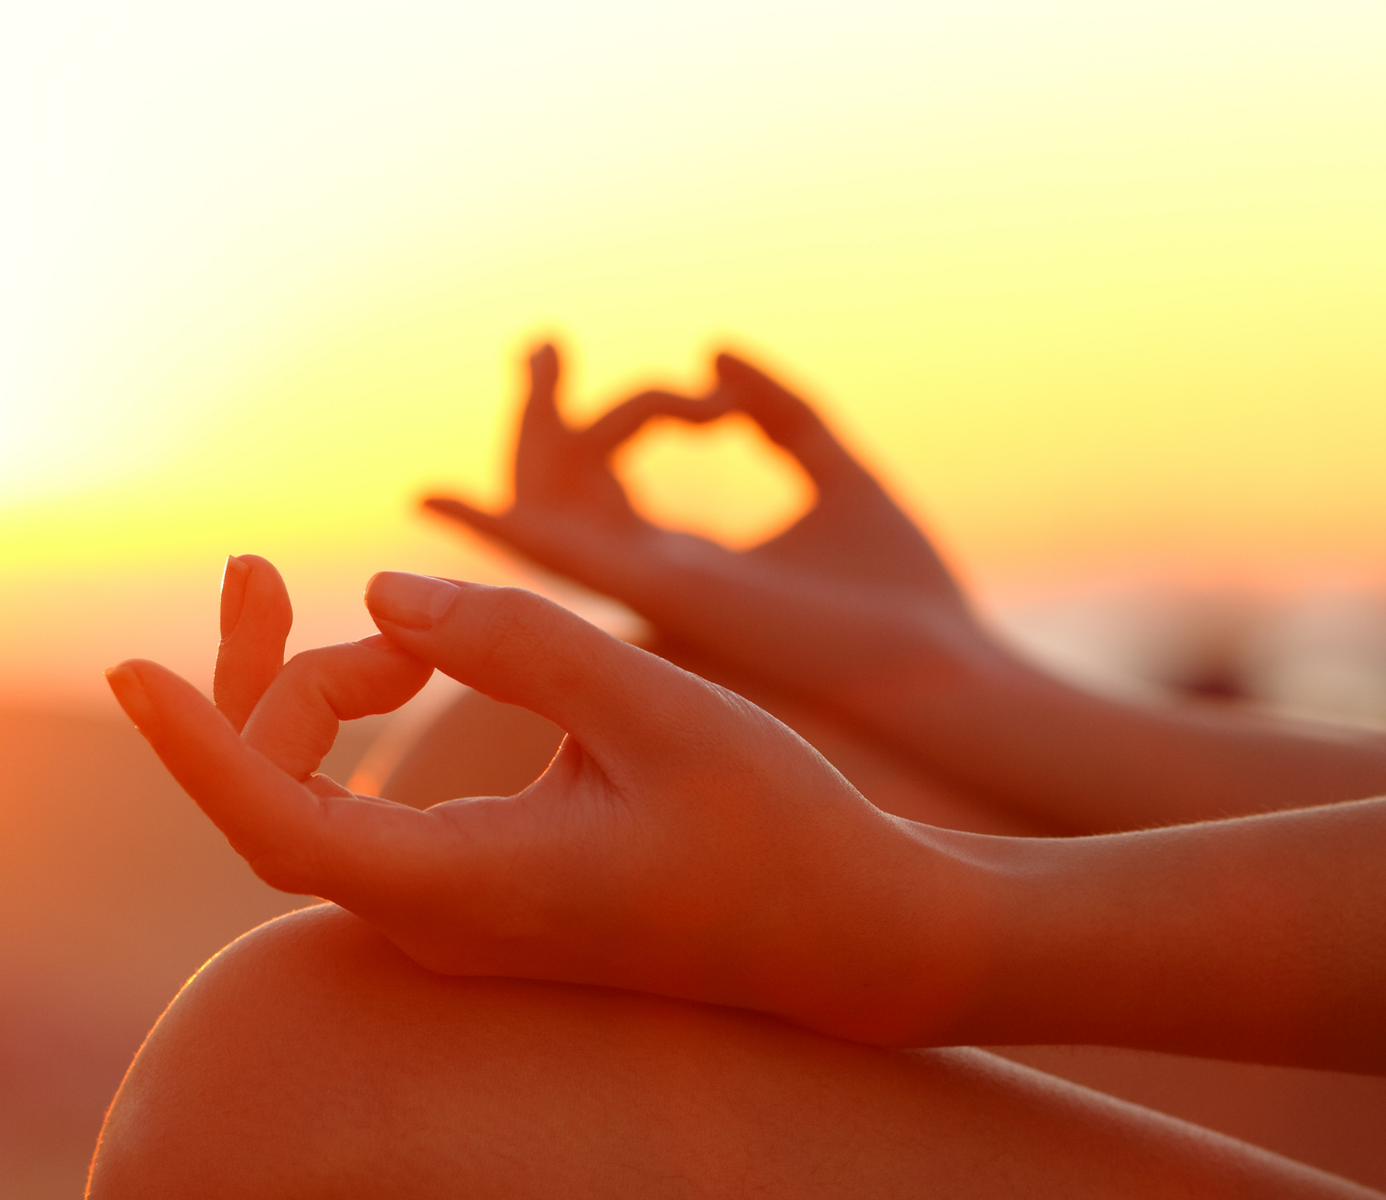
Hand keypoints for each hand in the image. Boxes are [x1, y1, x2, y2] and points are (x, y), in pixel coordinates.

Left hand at [107, 558, 978, 1044]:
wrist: (856, 938)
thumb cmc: (776, 830)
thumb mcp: (654, 712)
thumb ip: (515, 642)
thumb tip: (386, 591)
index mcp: (464, 891)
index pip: (273, 821)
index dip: (195, 743)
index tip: (127, 669)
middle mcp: (431, 922)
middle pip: (271, 796)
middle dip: (254, 678)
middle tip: (251, 565)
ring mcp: (445, 920)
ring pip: (310, 801)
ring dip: (321, 693)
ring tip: (409, 628)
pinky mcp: (470, 898)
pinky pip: (356, 811)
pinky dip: (355, 729)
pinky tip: (400, 664)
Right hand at [426, 345, 1001, 712]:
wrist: (947, 671)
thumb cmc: (905, 597)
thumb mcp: (838, 473)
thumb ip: (779, 412)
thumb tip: (714, 349)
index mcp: (686, 565)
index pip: (606, 490)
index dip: (621, 416)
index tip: (708, 394)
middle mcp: (649, 585)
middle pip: (558, 495)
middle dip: (544, 416)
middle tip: (547, 343)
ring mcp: (647, 595)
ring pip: (550, 509)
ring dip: (540, 429)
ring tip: (548, 353)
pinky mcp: (660, 596)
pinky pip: (553, 557)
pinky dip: (493, 528)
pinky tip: (438, 500)